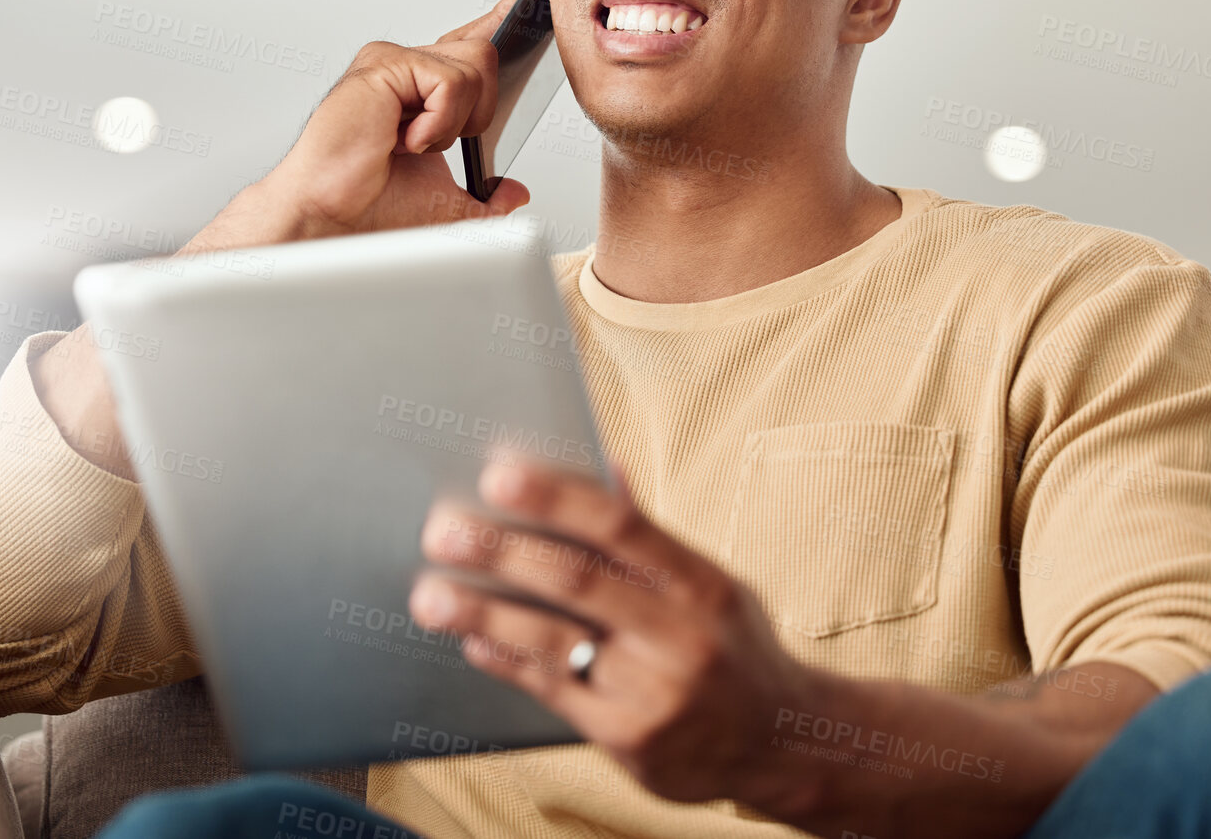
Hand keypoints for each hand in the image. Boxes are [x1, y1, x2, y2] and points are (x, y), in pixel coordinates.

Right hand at [189, 0, 535, 252]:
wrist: (328, 211)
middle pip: (483, 53)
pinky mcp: (384, 65)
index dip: (496, 21)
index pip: (466, 43)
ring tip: (412, 142)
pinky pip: (449, 81)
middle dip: (480, 110)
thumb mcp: (447, 204)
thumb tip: (515, 193)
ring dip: (455, 120)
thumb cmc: (366, 201)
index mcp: (419, 87)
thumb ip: (486, 199)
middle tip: (431, 143)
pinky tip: (404, 138)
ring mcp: (392, 62)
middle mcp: (405, 67)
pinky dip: (438, 121)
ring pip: (475, 63)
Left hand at [408, 456, 821, 814]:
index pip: (623, 527)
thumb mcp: (711, 584)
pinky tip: (473, 638)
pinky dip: (506, 659)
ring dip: (483, 612)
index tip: (499, 474)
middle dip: (501, 551)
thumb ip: (650, 536)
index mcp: (703, 584)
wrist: (780, 744)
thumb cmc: (732, 647)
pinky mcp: (628, 740)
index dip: (557, 497)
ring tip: (430, 594)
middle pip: (577, 581)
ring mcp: (654, 693)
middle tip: (443, 530)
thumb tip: (606, 465)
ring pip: (552, 642)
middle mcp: (682, 637)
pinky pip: (551, 691)